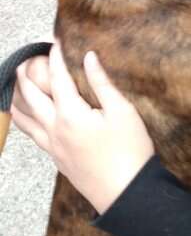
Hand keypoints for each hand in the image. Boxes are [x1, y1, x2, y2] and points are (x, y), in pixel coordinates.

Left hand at [10, 42, 154, 213]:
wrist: (126, 193)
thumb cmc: (130, 150)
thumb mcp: (122, 112)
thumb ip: (102, 83)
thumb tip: (89, 57)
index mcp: (71, 114)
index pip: (58, 77)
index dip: (55, 57)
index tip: (54, 42)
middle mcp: (55, 128)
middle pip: (32, 96)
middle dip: (27, 75)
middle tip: (26, 60)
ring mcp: (53, 146)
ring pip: (24, 119)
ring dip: (18, 99)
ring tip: (16, 86)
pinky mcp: (56, 159)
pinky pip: (31, 135)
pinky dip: (24, 121)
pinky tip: (27, 119)